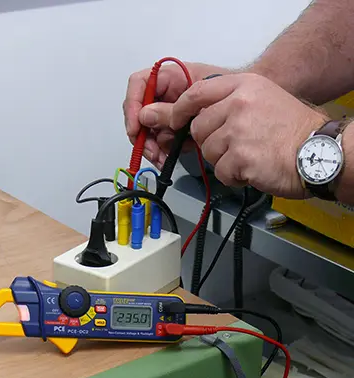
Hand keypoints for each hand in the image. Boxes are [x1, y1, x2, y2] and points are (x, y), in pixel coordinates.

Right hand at [123, 62, 228, 166]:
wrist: (244, 105)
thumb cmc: (228, 90)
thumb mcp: (197, 99)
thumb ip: (169, 109)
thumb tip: (144, 117)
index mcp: (169, 77)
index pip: (139, 84)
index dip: (133, 105)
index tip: (135, 128)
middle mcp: (165, 94)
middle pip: (139, 113)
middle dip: (142, 135)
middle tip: (150, 150)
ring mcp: (168, 112)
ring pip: (147, 131)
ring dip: (152, 147)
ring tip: (162, 158)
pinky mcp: (173, 128)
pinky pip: (159, 140)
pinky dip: (162, 151)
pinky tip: (168, 156)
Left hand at [141, 73, 327, 197]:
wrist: (319, 152)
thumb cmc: (291, 129)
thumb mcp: (262, 99)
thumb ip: (227, 103)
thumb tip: (189, 117)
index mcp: (243, 85)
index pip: (195, 93)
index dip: (179, 110)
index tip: (174, 121)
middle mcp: (239, 104)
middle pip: (198, 128)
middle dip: (210, 142)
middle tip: (235, 145)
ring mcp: (238, 130)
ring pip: (207, 152)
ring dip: (224, 161)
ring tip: (250, 156)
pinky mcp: (240, 157)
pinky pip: (220, 172)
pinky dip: (234, 177)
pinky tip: (253, 169)